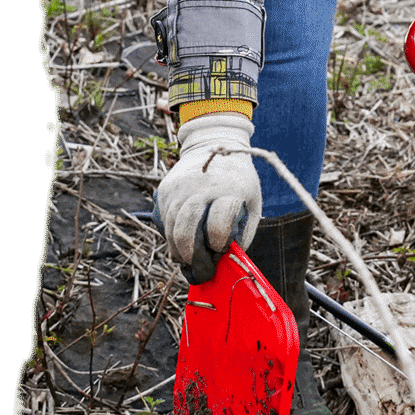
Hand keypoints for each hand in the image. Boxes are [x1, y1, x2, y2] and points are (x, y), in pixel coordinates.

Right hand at [154, 112, 261, 281]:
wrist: (214, 143)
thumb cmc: (239, 181)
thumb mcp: (252, 203)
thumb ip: (242, 234)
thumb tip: (226, 263)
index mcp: (229, 189)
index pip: (218, 223)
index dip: (219, 242)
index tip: (221, 249)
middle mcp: (200, 187)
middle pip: (187, 230)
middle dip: (193, 257)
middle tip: (201, 271)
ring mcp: (178, 188)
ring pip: (171, 230)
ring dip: (180, 252)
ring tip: (191, 260)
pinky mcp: (164, 191)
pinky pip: (162, 223)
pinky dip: (171, 237)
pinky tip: (182, 240)